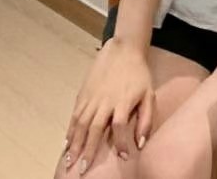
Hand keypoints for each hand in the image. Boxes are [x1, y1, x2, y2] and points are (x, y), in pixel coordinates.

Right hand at [64, 38, 153, 172]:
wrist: (123, 49)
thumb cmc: (139, 74)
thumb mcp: (149, 94)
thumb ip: (146, 119)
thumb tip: (141, 143)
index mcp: (122, 101)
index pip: (119, 127)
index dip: (121, 143)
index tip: (123, 157)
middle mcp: (105, 101)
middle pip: (94, 129)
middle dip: (87, 151)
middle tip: (82, 170)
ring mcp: (92, 97)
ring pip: (81, 123)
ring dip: (74, 143)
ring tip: (69, 160)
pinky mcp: (84, 92)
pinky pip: (75, 114)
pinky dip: (70, 129)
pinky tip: (67, 142)